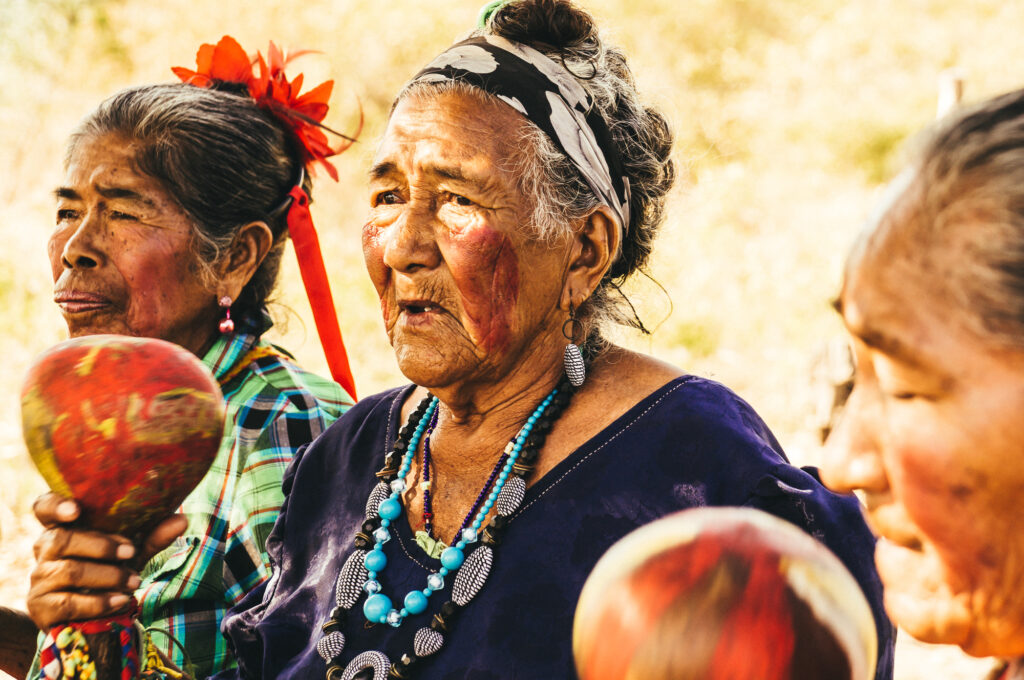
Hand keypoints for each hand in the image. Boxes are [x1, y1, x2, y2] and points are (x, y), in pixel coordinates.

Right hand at [26, 493, 187, 629]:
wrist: (93, 618)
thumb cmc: (110, 573)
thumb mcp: (131, 553)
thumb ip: (152, 536)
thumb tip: (181, 519)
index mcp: (63, 527)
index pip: (45, 507)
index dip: (56, 505)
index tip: (76, 510)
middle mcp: (45, 549)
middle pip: (62, 539)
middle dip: (100, 545)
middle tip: (130, 552)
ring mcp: (40, 578)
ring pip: (69, 571)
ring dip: (108, 576)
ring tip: (134, 582)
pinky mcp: (41, 607)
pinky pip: (69, 602)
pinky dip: (99, 602)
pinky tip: (121, 601)